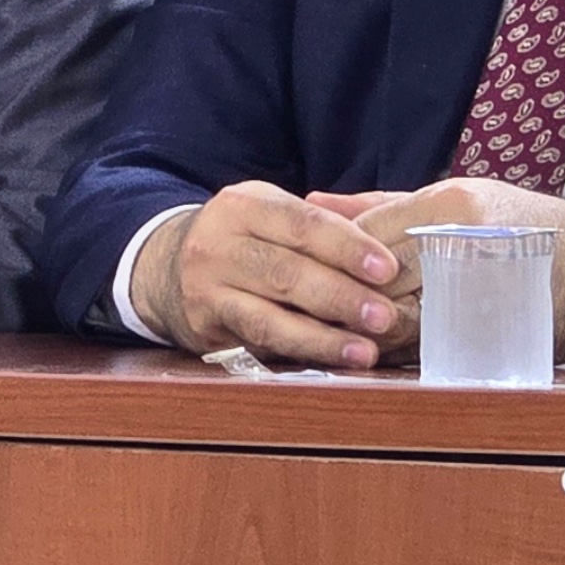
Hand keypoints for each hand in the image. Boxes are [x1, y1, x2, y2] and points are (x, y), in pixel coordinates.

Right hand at [133, 181, 405, 367]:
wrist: (171, 267)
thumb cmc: (248, 239)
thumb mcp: (273, 211)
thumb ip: (326, 220)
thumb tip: (393, 233)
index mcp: (244, 205)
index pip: (301, 223)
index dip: (346, 246)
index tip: (387, 268)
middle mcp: (219, 242)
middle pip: (285, 271)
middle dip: (340, 295)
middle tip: (384, 315)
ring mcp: (207, 287)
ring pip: (269, 316)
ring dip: (322, 336)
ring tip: (365, 350)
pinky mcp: (205, 326)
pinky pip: (258, 343)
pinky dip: (300, 353)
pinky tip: (332, 360)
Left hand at [312, 176, 564, 359]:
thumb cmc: (526, 225)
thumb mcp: (458, 199)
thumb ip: (382, 205)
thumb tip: (313, 201)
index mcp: (453, 204)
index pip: (369, 235)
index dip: (331, 259)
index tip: (303, 272)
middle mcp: (467, 242)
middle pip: (378, 278)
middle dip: (338, 299)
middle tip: (298, 313)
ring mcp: (482, 288)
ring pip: (400, 316)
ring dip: (361, 331)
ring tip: (328, 337)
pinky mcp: (496, 326)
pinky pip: (431, 343)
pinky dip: (396, 348)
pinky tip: (374, 352)